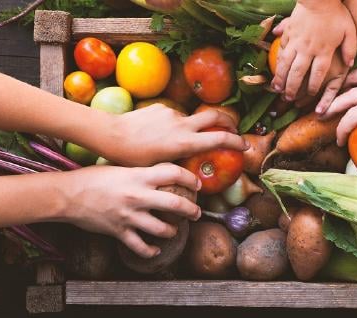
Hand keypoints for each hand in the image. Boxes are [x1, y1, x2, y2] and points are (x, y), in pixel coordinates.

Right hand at [59, 163, 200, 257]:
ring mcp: (129, 215)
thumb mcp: (120, 168)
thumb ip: (140, 173)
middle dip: (191, 210)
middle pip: (175, 204)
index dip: (189, 178)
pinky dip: (150, 251)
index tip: (197, 184)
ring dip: (172, 231)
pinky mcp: (119, 231)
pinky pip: (140, 246)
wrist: (67, 195)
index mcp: (139, 176)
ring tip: (174, 230)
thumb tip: (158, 174)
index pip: (173, 173)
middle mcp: (138, 196)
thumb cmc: (92, 178)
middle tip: (196, 213)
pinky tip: (155, 250)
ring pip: (162, 229)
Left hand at [89, 105, 248, 166]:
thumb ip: (178, 164)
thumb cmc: (133, 158)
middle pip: (216, 117)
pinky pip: (173, 115)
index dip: (237, 141)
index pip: (220, 138)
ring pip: (192, 118)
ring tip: (182, 140)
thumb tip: (190, 172)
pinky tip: (159, 134)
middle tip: (233, 130)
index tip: (246, 145)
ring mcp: (172, 113)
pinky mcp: (161, 106)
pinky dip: (174, 124)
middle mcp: (183, 125)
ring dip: (194, 127)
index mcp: (185, 143)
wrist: (111, 134)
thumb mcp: (160, 168)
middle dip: (228, 122)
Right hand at [271, 0, 356, 100]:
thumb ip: (350, 48)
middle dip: (293, 88)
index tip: (310, 95)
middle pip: (298, 74)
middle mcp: (308, 49)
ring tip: (277, 89)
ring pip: (286, 65)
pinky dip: (278, 62)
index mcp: (324, 51)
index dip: (313, 87)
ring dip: (281, 79)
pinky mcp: (288, 33)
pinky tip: (275, 70)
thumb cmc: (337, 13)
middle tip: (288, 99)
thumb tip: (350, 64)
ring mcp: (296, 41)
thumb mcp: (349, 31)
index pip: (318, 74)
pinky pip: (281, 51)